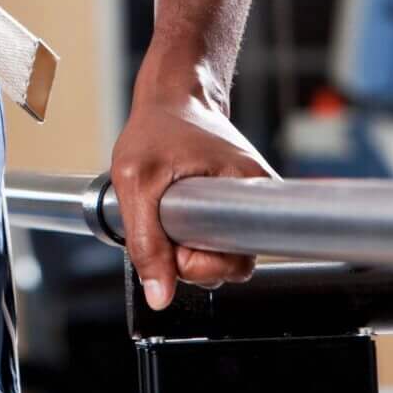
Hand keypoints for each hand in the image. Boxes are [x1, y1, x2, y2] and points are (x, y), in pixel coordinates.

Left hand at [109, 72, 275, 309]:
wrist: (172, 95)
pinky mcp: (235, 201)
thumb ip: (146, 242)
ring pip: (222, 253)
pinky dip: (193, 233)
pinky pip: (218, 236)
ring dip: (190, 246)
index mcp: (249, 192)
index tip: (175, 243)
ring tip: (168, 214)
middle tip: (164, 228)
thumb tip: (160, 297)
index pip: (239, 262)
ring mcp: (246, 202)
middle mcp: (256, 200)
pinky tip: (177, 212)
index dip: (201, 263)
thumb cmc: (157, 129)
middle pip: (232, 264)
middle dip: (192, 259)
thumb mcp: (135, 181)